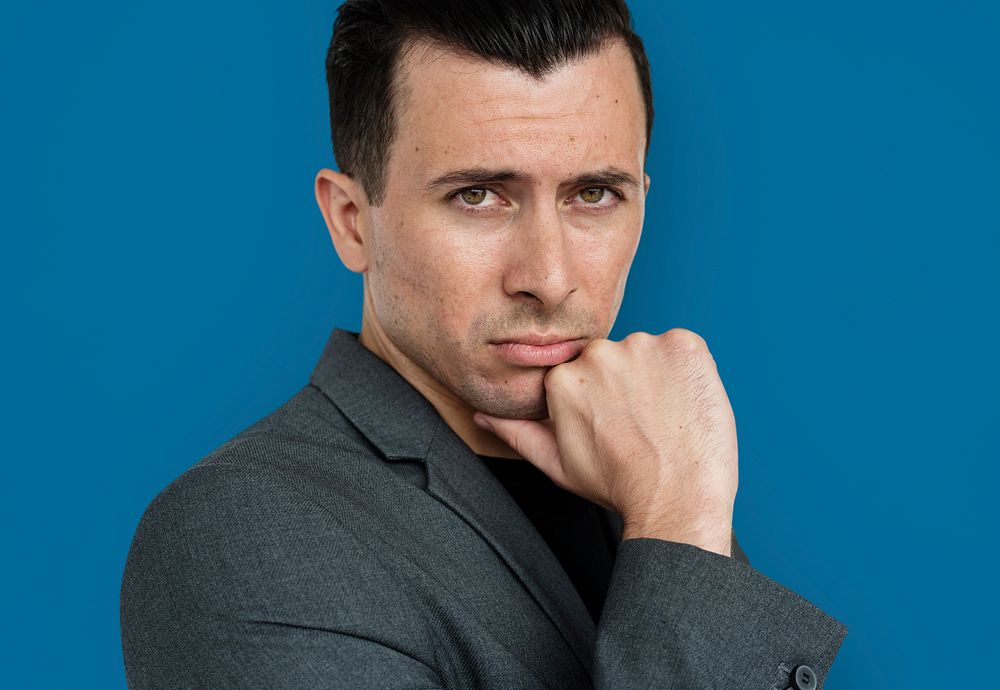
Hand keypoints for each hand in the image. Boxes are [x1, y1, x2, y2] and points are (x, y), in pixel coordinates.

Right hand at [473, 329, 737, 556]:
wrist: (677, 499)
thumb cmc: (618, 486)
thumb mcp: (558, 463)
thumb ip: (518, 433)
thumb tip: (481, 416)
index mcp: (562, 378)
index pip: (582, 373)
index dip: (602, 401)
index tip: (616, 426)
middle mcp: (598, 353)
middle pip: (613, 358)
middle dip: (627, 384)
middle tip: (642, 424)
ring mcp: (643, 345)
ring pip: (648, 352)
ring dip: (657, 376)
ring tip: (665, 418)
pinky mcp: (684, 344)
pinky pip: (683, 347)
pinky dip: (687, 370)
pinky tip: (686, 403)